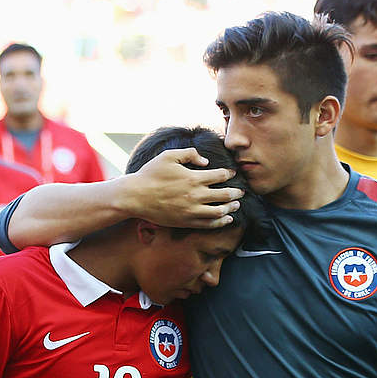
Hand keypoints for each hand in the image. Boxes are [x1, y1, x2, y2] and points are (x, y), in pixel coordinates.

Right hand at [121, 148, 241, 228]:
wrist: (135, 197)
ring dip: (231, 208)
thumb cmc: (150, 174)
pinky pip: (209, 224)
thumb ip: (190, 153)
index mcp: (193, 178)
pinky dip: (221, 222)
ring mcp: (192, 211)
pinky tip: (226, 218)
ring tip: (236, 205)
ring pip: (220, 212)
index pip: (221, 176)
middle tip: (241, 191)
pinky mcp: (186, 222)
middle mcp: (196, 195)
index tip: (232, 173)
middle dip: (236, 193)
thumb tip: (206, 160)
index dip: (230, 174)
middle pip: (225, 195)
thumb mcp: (168, 156)